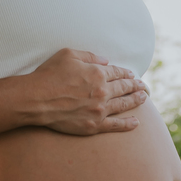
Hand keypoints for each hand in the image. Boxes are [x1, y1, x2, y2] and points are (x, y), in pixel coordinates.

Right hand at [27, 48, 148, 135]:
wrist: (36, 99)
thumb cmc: (49, 74)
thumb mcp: (68, 54)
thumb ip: (89, 56)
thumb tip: (106, 61)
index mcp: (97, 73)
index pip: (117, 72)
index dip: (126, 73)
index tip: (132, 75)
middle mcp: (102, 92)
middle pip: (124, 88)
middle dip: (136, 86)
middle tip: (144, 86)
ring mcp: (99, 110)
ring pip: (123, 105)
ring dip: (136, 101)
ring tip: (144, 98)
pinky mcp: (93, 125)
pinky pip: (115, 125)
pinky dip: (128, 124)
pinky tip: (136, 122)